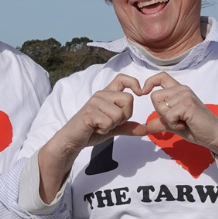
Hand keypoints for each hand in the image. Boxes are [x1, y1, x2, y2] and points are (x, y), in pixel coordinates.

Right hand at [38, 74, 147, 201]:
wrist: (72, 140)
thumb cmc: (91, 131)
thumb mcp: (113, 128)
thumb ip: (127, 127)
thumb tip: (144, 129)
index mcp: (107, 95)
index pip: (122, 79)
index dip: (134, 83)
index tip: (140, 92)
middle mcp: (101, 95)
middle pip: (128, 100)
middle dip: (124, 116)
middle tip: (111, 122)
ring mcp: (94, 102)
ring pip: (119, 114)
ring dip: (113, 125)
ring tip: (100, 125)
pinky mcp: (89, 112)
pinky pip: (109, 122)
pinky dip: (105, 129)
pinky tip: (95, 128)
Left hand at [142, 72, 217, 161]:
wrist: (213, 135)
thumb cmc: (196, 128)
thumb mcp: (174, 124)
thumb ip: (161, 122)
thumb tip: (146, 126)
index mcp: (179, 90)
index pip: (161, 77)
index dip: (150, 82)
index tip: (143, 92)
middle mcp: (182, 89)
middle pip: (155, 97)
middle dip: (160, 112)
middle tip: (176, 118)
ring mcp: (185, 95)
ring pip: (161, 107)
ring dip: (168, 120)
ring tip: (182, 121)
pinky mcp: (188, 104)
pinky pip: (168, 116)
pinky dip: (174, 124)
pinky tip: (185, 124)